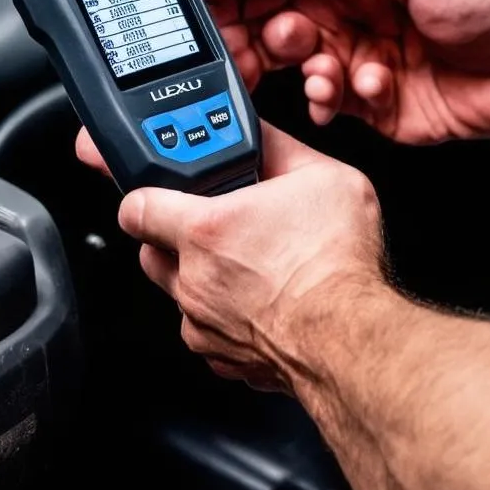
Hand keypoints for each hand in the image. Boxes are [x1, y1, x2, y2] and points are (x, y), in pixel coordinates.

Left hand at [75, 122, 382, 391]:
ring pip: (179, 294)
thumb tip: (258, 131)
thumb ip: (277, 147)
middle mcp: (194, 279)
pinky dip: (223, 317)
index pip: (136, 206)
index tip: (154, 189)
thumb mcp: (320, 175)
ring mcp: (204, 323)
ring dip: (200, 278)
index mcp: (206, 230)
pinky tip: (259, 301)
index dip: (142, 194)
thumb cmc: (337, 264)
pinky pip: (206, 331)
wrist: (353, 339)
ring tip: (245, 264)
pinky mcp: (223, 358)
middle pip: (152, 251)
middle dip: (172, 237)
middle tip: (212, 225)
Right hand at [196, 0, 489, 144]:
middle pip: (275, 24)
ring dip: (302, 73)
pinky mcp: (387, 104)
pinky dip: (339, 103)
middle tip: (243, 55)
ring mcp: (370, 56)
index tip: (205, 9)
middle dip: (253, 40)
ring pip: (299, 70)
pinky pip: (337, 107)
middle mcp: (357, 7)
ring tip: (324, 71)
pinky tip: (365, 90)